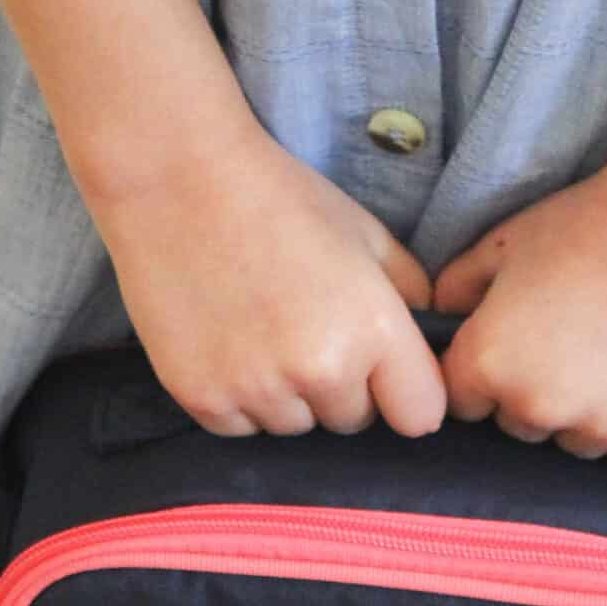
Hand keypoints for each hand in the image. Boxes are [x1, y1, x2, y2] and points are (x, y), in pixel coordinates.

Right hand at [87, 127, 446, 440]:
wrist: (176, 178)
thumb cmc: (279, 198)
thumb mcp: (366, 233)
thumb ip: (411, 294)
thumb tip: (429, 341)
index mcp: (374, 329)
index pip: (420, 415)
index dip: (406, 394)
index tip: (387, 375)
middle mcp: (319, 370)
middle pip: (354, 421)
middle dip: (343, 389)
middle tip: (309, 330)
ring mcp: (257, 389)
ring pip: (296, 426)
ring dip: (290, 396)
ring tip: (264, 332)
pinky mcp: (202, 398)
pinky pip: (243, 427)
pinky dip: (240, 399)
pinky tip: (229, 344)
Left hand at [429, 160, 606, 466]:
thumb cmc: (594, 220)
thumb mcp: (505, 242)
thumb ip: (456, 289)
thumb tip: (437, 323)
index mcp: (488, 365)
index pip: (463, 400)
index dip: (489, 369)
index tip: (522, 340)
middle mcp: (537, 409)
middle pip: (520, 425)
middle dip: (536, 392)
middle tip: (577, 337)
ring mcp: (601, 431)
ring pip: (576, 442)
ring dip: (587, 412)